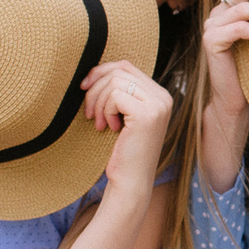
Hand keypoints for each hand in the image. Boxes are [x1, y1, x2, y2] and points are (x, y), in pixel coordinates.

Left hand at [79, 58, 173, 189]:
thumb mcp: (122, 116)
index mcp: (160, 95)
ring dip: (98, 102)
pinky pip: (115, 96)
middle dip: (96, 88)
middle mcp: (163, 97)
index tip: (85, 88)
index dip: (101, 72)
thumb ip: (119, 93)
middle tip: (88, 112)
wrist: (130, 181)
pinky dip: (104, 110)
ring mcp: (158, 105)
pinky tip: (108, 128)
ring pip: (115, 81)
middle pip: (120, 70)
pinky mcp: (147, 114)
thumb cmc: (122, 151)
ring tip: (98, 123)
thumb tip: (96, 70)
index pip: (126, 66)